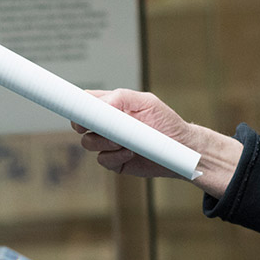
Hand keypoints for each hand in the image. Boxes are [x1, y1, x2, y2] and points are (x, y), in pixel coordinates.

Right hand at [73, 88, 242, 197]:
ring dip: (104, 142)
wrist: (180, 149)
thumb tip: (101, 103)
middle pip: (81, 124)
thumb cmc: (166, 122)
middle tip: (102, 128)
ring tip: (124, 141)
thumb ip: (122, 98)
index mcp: (113, 106)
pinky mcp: (114, 161)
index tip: (80, 112)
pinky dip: (114, 156)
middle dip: (86, 127)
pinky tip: (130, 152)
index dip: (79, 107)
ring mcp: (109, 144)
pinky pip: (103, 160)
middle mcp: (108, 125)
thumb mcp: (148, 102)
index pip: (87, 103)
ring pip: (89, 143)